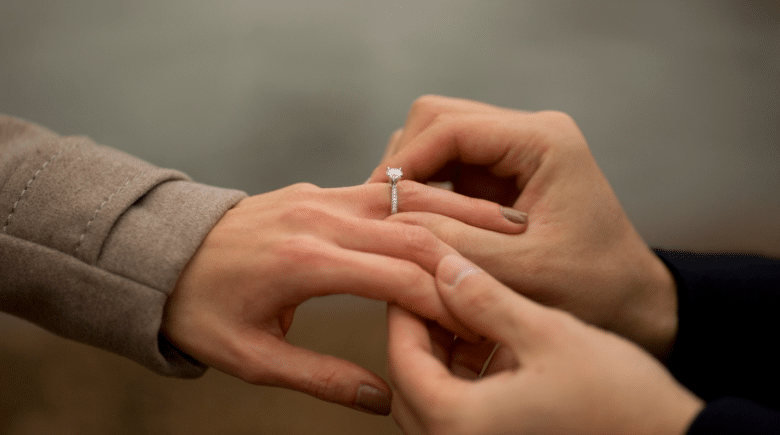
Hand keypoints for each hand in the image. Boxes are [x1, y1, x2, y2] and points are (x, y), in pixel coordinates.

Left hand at [161, 181, 522, 414]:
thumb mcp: (252, 358)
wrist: (161, 255)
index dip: (446, 298)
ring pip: (406, 197)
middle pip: (414, 226)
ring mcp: (319, 196)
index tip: (484, 316)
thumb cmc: (201, 309)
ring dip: (458, 208)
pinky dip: (426, 199)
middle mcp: (318, 217)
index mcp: (303, 260)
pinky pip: (384, 190)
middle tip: (524, 253)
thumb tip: (384, 397)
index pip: (398, 275)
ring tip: (507, 218)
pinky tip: (457, 205)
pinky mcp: (319, 190)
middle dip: (471, 244)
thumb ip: (323, 379)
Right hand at [369, 95, 677, 357]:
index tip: (379, 202)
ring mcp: (513, 149)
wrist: (629, 299)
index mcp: (542, 140)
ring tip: (398, 220)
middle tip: (385, 211)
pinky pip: (447, 166)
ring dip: (413, 175)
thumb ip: (456, 242)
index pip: (450, 126)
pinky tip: (417, 224)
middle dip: (405, 163)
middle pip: (438, 119)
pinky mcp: (501, 172)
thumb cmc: (593, 287)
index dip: (406, 161)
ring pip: (437, 138)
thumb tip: (393, 216)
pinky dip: (426, 190)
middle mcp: (527, 132)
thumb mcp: (522, 271)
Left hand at [388, 255, 703, 434]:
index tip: (414, 275)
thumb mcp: (548, 335)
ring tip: (464, 312)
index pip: (403, 359)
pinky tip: (490, 347)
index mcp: (460, 424)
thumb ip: (486, 299)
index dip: (404, 310)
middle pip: (411, 383)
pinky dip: (465, 382)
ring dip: (441, 357)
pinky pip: (463, 416)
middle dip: (419, 334)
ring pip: (434, 400)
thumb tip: (445, 267)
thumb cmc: (619, 401)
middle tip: (436, 291)